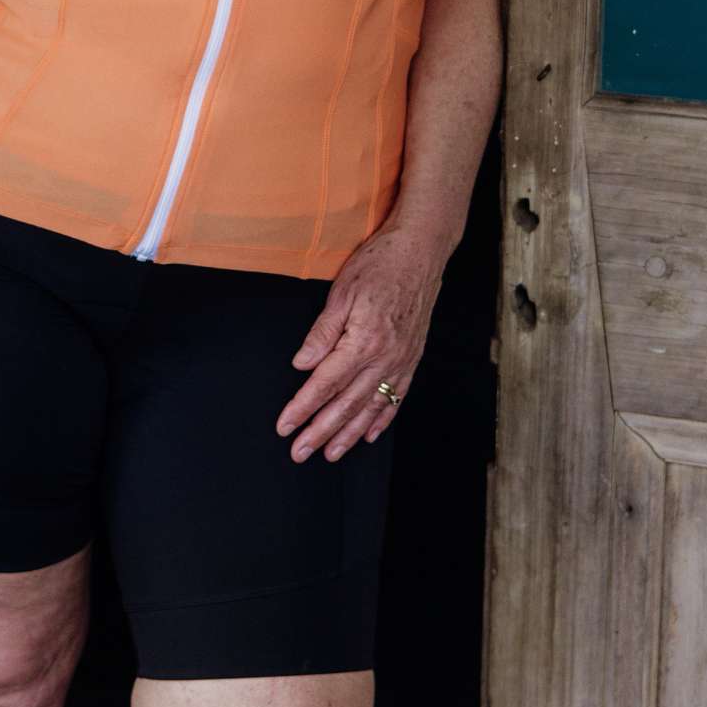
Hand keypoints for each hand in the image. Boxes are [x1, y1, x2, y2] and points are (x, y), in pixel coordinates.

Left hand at [275, 222, 445, 460]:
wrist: (421, 251)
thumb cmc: (379, 265)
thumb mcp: (341, 292)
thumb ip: (322, 332)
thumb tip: (302, 364)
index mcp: (362, 341)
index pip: (324, 384)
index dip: (302, 408)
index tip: (285, 426)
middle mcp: (384, 358)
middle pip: (346, 404)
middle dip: (320, 432)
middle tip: (300, 453)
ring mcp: (401, 361)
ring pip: (371, 408)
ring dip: (348, 434)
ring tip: (330, 454)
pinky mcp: (412, 358)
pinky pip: (396, 397)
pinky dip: (381, 419)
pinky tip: (368, 434)